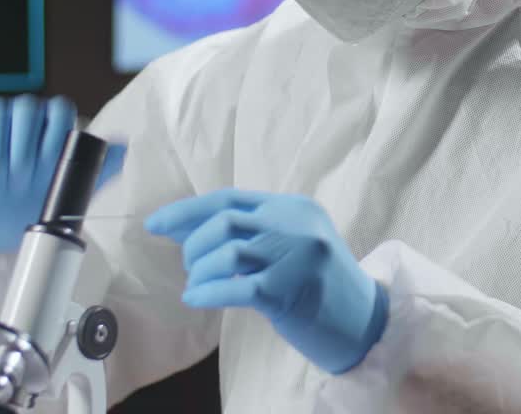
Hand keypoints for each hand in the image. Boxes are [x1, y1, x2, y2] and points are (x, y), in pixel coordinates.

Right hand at [0, 91, 121, 251]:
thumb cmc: (33, 201)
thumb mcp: (70, 188)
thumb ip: (98, 166)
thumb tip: (123, 146)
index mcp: (52, 123)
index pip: (60, 109)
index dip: (55, 135)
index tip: (48, 168)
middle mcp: (22, 114)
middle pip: (26, 107)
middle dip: (23, 147)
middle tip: (19, 182)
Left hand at [145, 189, 388, 374]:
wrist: (365, 322)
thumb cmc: (320, 287)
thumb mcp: (292, 245)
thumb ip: (250, 232)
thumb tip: (182, 227)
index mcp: (296, 207)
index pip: (231, 198)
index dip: (188, 210)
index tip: (155, 224)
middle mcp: (297, 225)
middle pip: (225, 221)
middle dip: (193, 244)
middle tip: (190, 267)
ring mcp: (296, 256)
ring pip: (227, 251)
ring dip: (200, 271)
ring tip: (198, 286)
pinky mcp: (290, 289)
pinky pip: (236, 287)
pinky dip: (208, 292)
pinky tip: (197, 299)